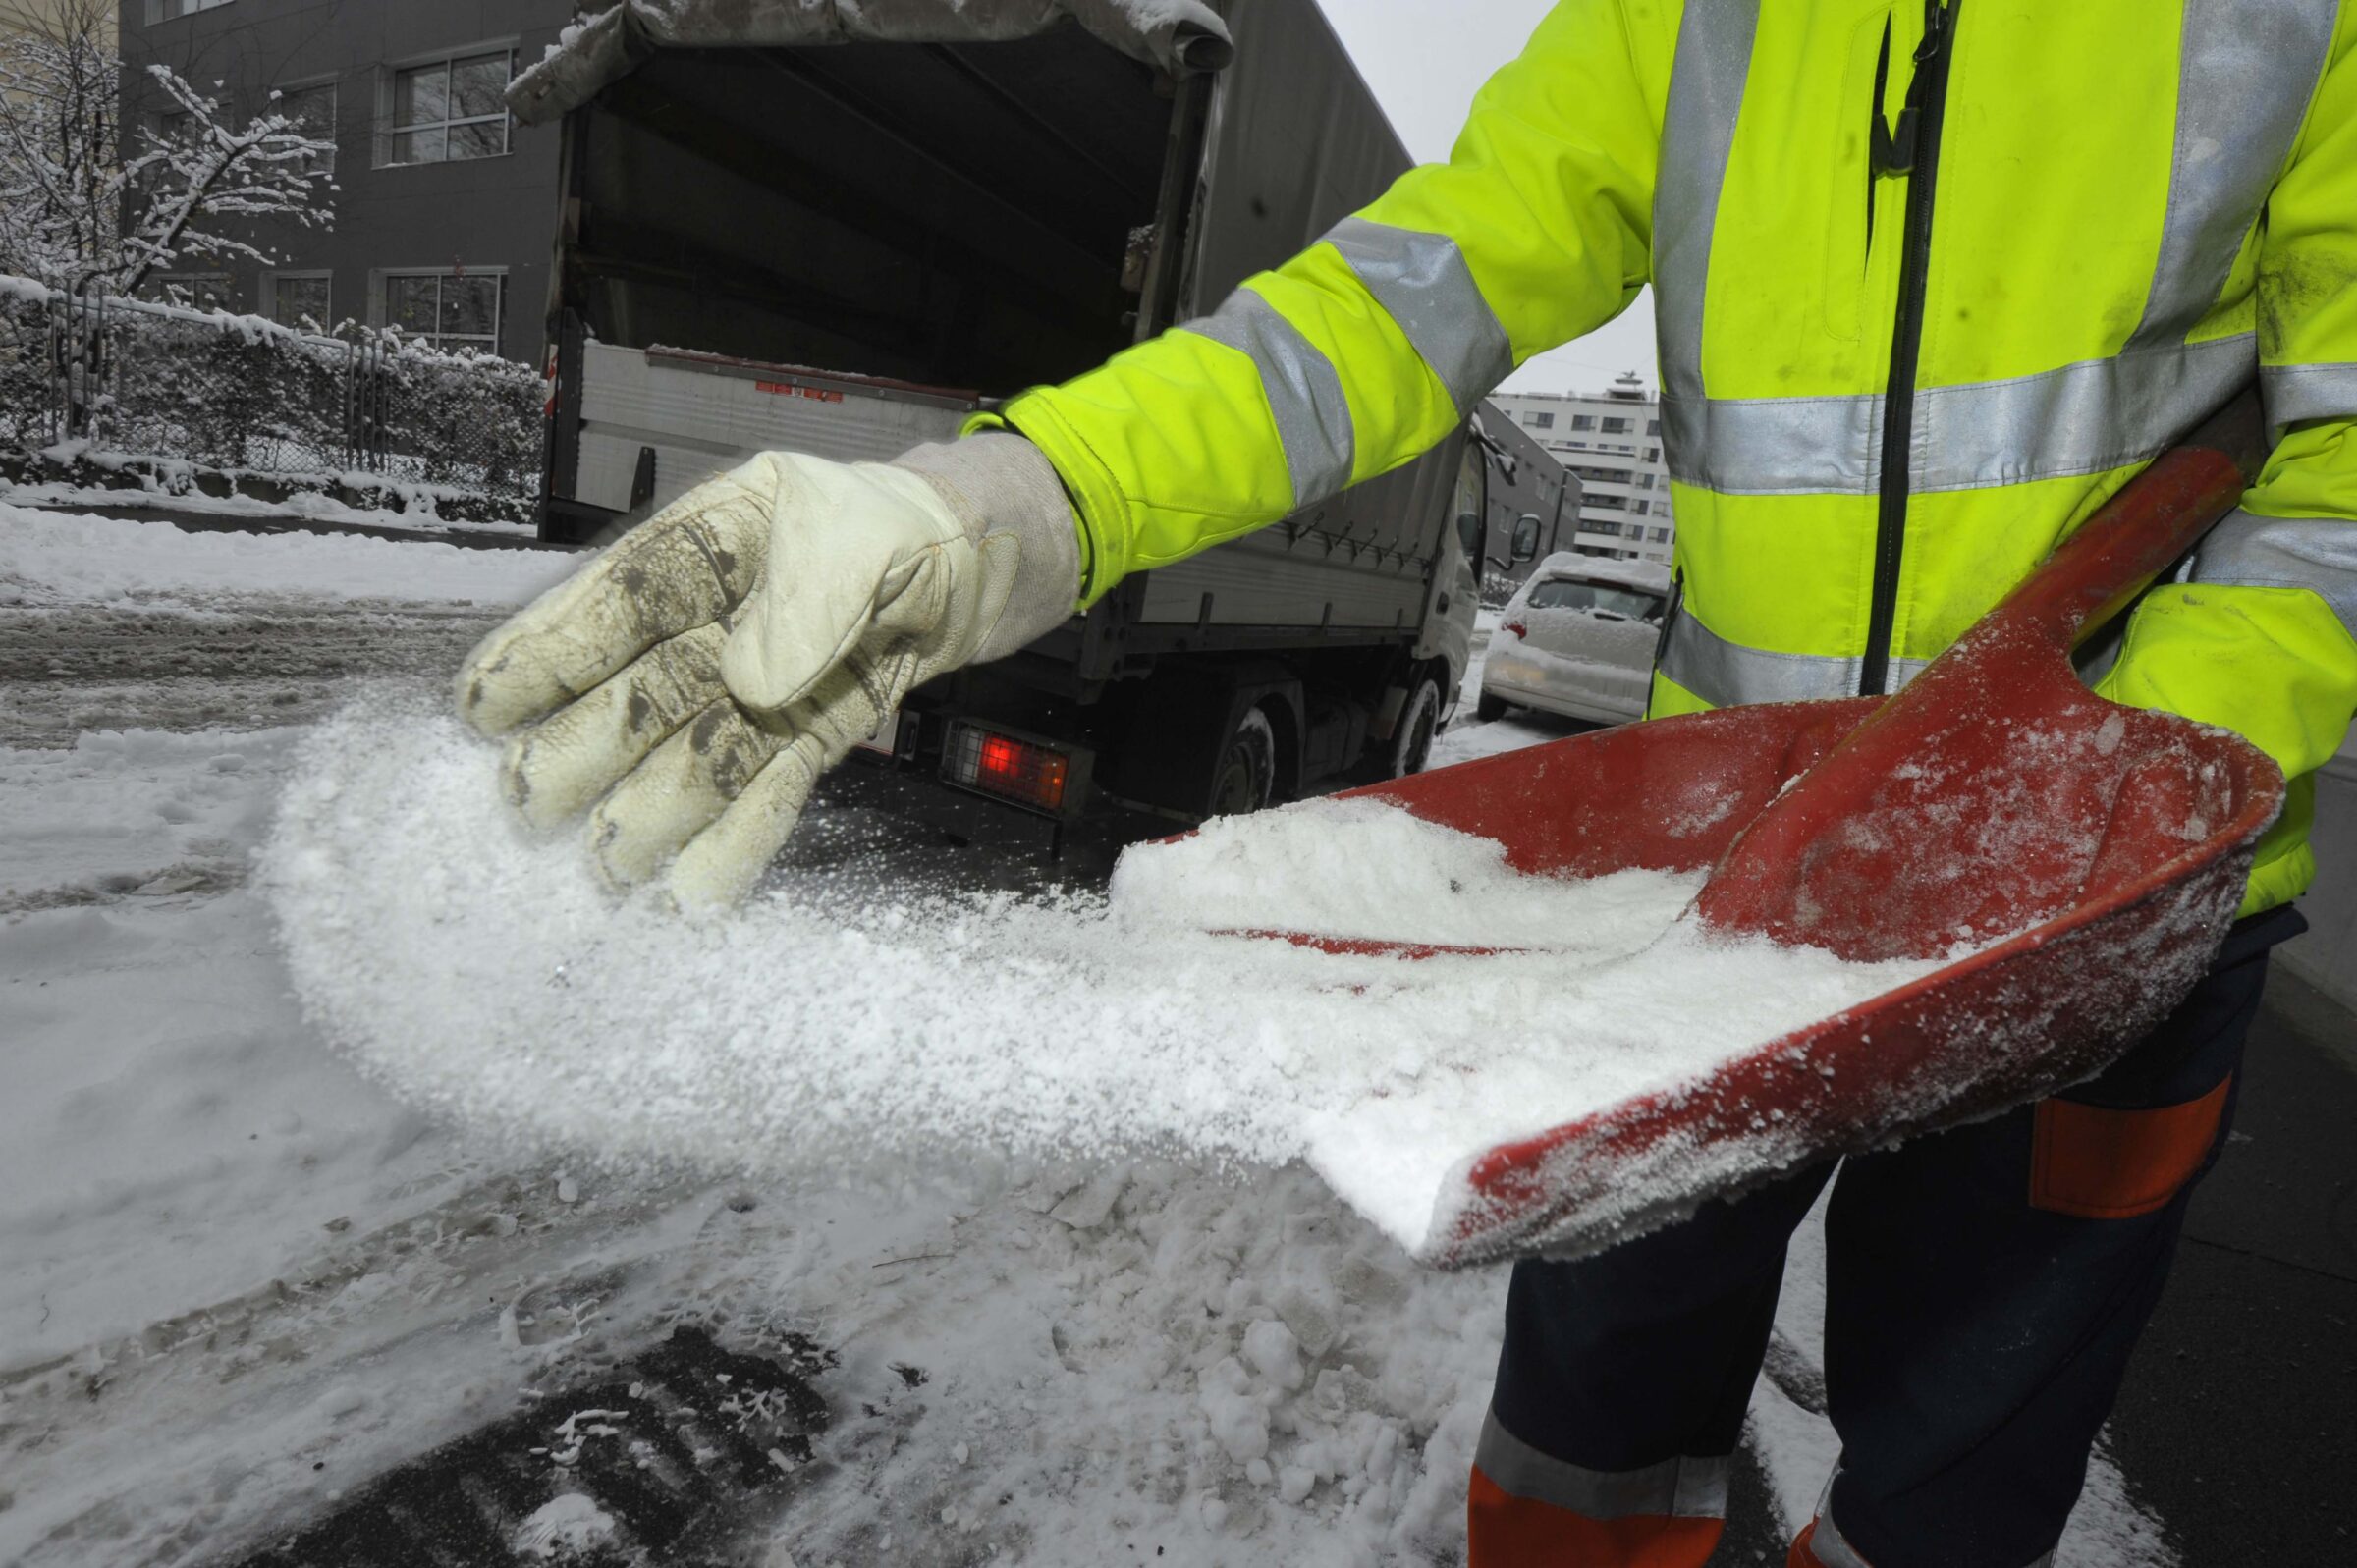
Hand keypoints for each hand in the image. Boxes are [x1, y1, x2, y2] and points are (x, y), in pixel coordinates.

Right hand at [455, 436, 1079, 908]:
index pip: (620, 597)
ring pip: (697, 749)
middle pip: (644, 687)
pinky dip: (737, 838)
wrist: (988, 562)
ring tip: (605, 868)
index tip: (485, 703)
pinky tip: (695, 891)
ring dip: (652, 811)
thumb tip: (750, 679)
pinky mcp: (812, 732)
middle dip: (586, 746)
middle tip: (525, 803)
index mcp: (718, 541)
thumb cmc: (914, 524)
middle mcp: (727, 617)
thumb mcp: (863, 532)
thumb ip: (810, 599)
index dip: (550, 649)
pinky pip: (767, 785)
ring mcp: (766, 681)